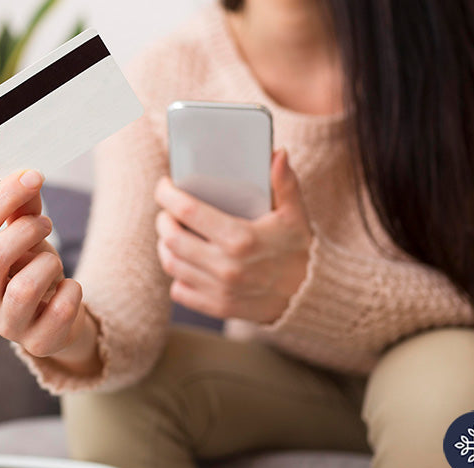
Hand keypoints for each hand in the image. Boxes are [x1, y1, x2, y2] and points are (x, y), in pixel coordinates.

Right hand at [0, 170, 98, 368]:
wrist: (55, 316)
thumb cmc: (30, 270)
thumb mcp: (23, 235)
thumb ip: (21, 207)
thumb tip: (27, 176)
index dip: (3, 197)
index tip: (32, 176)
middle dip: (23, 232)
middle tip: (45, 222)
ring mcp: (5, 328)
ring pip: (23, 289)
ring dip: (48, 262)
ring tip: (53, 260)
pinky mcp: (37, 344)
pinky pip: (59, 311)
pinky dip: (71, 290)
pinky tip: (69, 287)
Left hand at [153, 150, 311, 322]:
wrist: (310, 295)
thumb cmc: (298, 248)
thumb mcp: (295, 213)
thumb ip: (285, 183)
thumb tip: (278, 154)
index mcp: (242, 238)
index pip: (189, 211)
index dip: (168, 195)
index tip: (164, 186)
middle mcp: (227, 267)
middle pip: (172, 238)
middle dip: (163, 219)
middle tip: (167, 211)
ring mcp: (220, 290)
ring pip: (171, 264)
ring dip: (165, 245)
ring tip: (171, 233)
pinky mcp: (218, 307)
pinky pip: (179, 290)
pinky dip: (176, 275)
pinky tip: (184, 262)